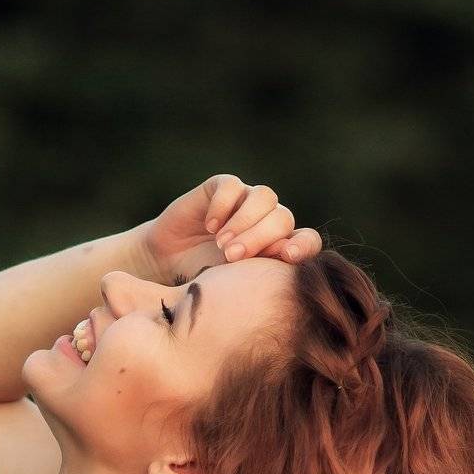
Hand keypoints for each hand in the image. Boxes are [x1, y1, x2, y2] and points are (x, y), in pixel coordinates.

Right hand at [137, 174, 323, 285]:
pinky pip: (232, 187)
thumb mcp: (234, 286)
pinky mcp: (222, 188)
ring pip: (264, 197)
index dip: (303, 246)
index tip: (289, 257)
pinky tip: (209, 226)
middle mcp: (268, 221)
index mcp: (280, 247)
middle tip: (232, 257)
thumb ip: (261, 276)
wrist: (166, 264)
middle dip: (259, 238)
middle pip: (283, 218)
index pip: (307, 241)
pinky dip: (223, 206)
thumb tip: (287, 265)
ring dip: (244, 222)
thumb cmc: (204, 280)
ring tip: (221, 244)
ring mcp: (246, 202)